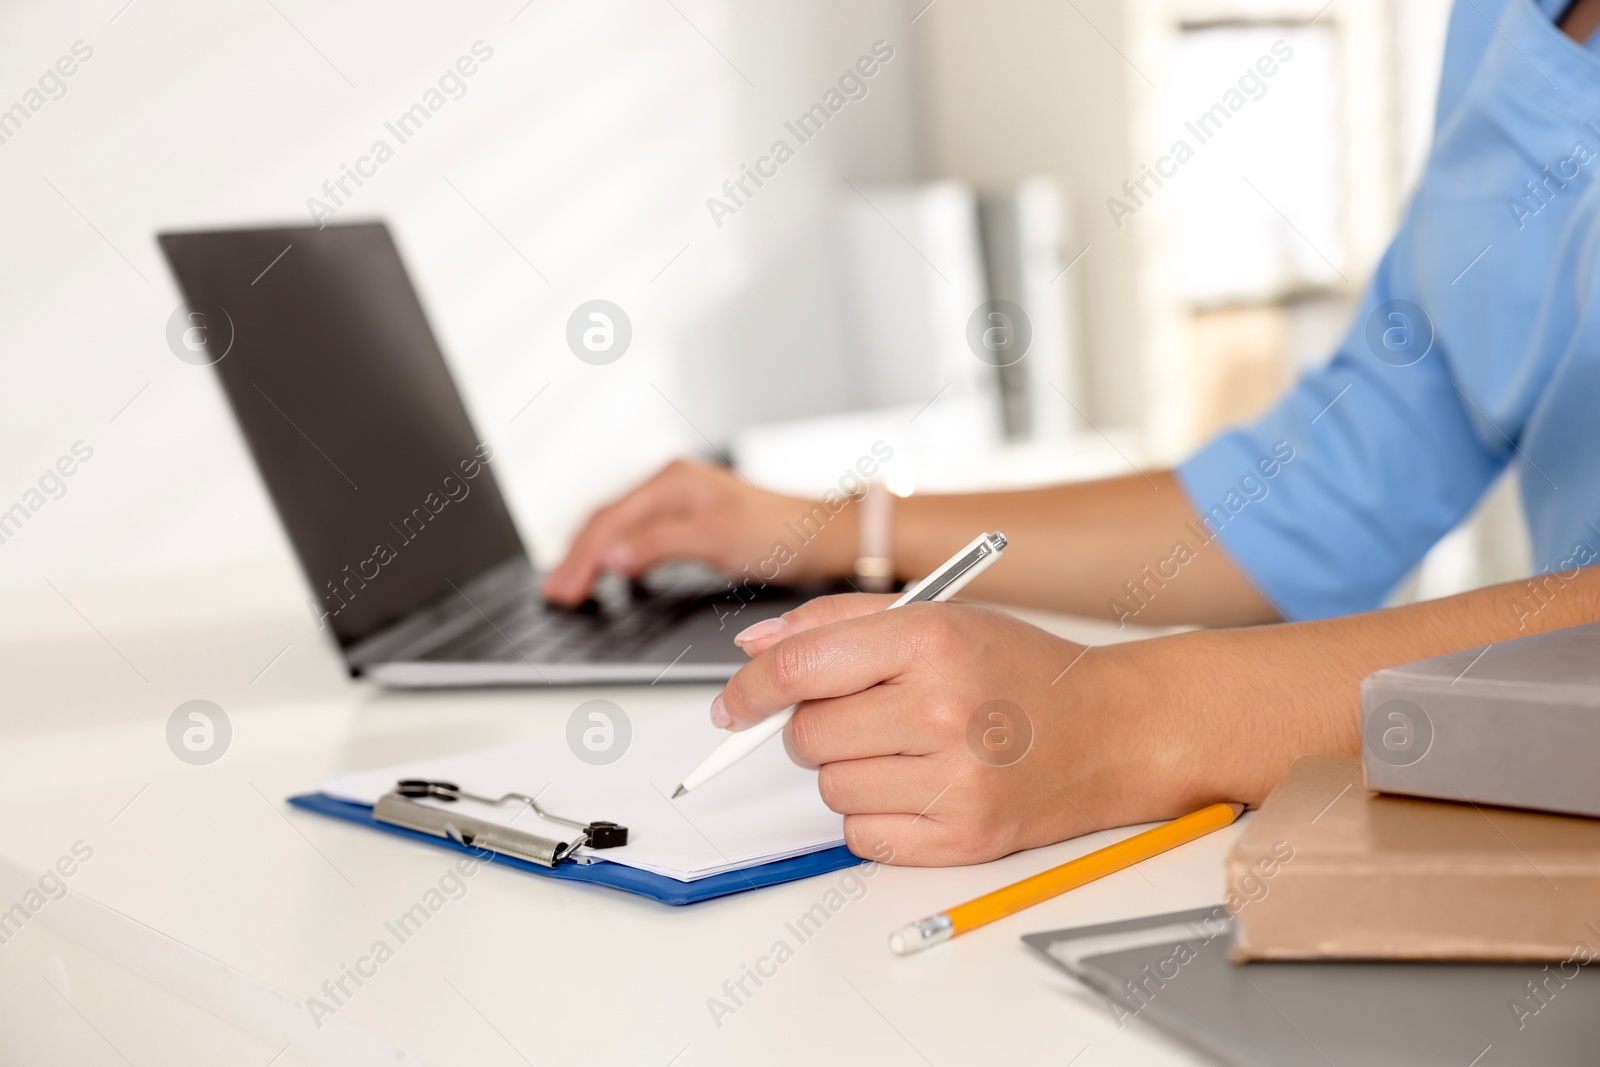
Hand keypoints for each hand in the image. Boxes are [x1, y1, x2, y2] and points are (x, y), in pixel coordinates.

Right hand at [542, 459, 852, 604]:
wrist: (821, 536)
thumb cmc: (780, 533)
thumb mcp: (717, 540)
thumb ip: (660, 546)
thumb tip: (611, 557)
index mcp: (671, 481)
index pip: (609, 523)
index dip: (581, 558)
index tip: (563, 591)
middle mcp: (670, 485)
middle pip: (606, 521)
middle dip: (576, 556)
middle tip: (556, 594)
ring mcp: (677, 500)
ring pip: (618, 527)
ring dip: (591, 555)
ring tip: (570, 586)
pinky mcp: (688, 519)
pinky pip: (637, 534)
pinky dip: (616, 554)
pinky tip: (610, 572)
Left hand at [721, 594, 1299, 865]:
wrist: (1112, 731)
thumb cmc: (1018, 671)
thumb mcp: (934, 617)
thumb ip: (835, 623)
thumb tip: (752, 651)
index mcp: (929, 641)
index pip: (799, 669)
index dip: (749, 689)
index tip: (733, 704)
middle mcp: (943, 709)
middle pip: (808, 735)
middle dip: (816, 726)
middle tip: (866, 713)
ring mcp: (956, 781)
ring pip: (830, 789)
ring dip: (847, 770)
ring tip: (905, 747)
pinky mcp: (964, 839)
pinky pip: (862, 836)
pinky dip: (874, 815)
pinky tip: (919, 785)